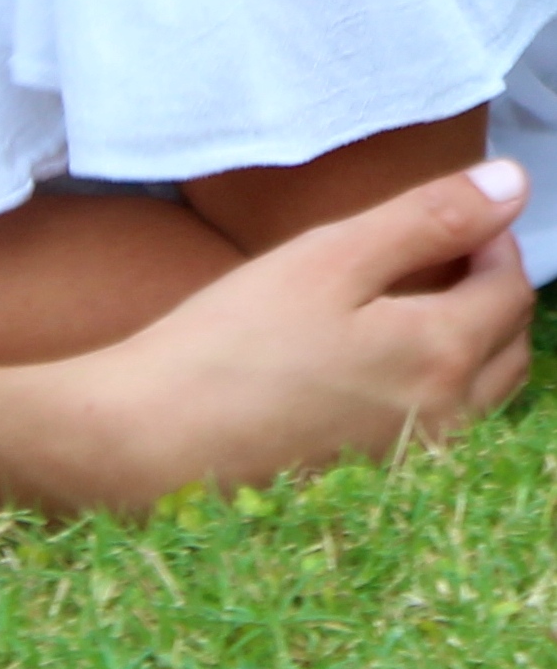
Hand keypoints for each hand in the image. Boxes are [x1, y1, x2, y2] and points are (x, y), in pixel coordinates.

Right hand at [67, 162, 534, 511]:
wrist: (157, 442)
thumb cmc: (233, 341)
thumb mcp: (329, 258)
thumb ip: (425, 219)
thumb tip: (511, 182)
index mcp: (441, 355)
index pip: (510, 290)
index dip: (493, 238)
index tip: (458, 211)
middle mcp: (447, 420)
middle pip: (509, 347)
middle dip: (493, 289)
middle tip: (446, 249)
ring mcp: (413, 462)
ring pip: (483, 394)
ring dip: (474, 340)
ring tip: (420, 300)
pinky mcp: (374, 486)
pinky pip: (443, 428)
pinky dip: (440, 384)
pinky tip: (380, 362)